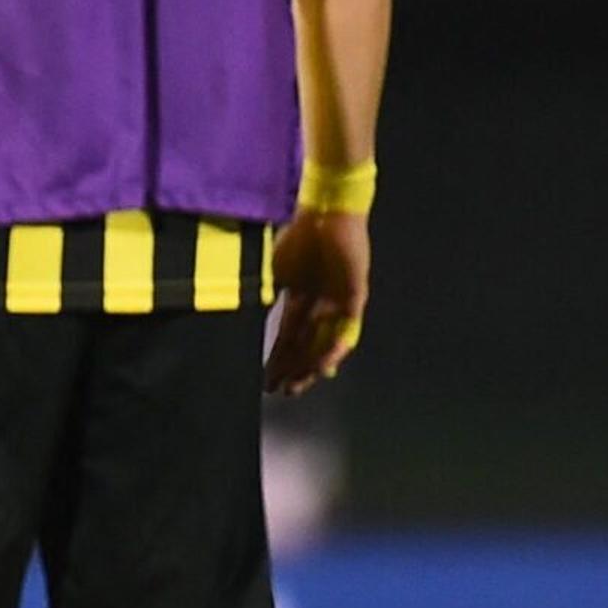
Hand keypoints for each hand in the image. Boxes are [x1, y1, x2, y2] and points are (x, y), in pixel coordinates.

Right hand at [265, 206, 369, 394]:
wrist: (327, 215)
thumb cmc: (298, 237)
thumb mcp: (274, 271)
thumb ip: (269, 295)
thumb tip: (252, 317)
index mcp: (300, 298)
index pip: (287, 337)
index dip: (277, 359)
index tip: (266, 381)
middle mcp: (320, 306)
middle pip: (306, 347)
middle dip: (294, 370)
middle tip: (283, 392)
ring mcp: (338, 303)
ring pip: (325, 345)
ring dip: (312, 367)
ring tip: (298, 385)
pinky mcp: (354, 298)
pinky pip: (347, 331)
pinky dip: (335, 350)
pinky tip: (323, 367)